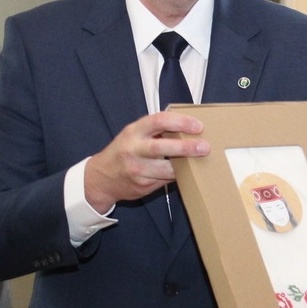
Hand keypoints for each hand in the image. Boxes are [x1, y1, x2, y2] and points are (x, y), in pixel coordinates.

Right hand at [83, 111, 209, 212]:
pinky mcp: (142, 186)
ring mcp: (137, 170)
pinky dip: (177, 176)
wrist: (101, 178)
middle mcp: (133, 150)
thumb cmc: (124, 151)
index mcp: (133, 131)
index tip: (197, 126)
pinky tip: (185, 172)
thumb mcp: (134, 134)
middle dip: (186, 147)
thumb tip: (188, 126)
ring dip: (186, 165)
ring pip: (167, 168)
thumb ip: (155, 129)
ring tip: (200, 161)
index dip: (180, 122)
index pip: (159, 121)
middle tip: (205, 147)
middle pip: (163, 147)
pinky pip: (166, 180)